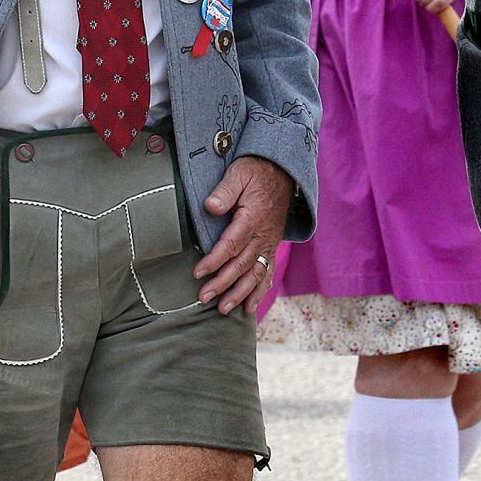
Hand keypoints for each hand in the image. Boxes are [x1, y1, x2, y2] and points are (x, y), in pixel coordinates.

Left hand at [195, 155, 295, 313]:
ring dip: (240, 293)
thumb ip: (225, 191)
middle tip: (204, 298)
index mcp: (252, 218)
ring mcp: (269, 243)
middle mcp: (263, 235)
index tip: (198, 273)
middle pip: (241, 264)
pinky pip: (268, 273)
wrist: (282, 171)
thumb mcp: (239, 173)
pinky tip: (249, 307)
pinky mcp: (272, 246)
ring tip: (224, 309)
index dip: (214, 261)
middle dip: (222, 283)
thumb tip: (210, 207)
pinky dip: (259, 291)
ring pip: (255, 273)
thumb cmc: (255, 171)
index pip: (231, 245)